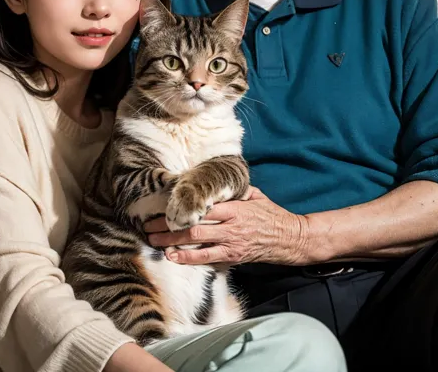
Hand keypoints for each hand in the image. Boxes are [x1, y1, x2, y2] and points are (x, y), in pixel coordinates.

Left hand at [144, 186, 312, 265]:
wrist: (289, 238)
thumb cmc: (272, 214)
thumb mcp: (255, 195)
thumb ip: (236, 189)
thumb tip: (218, 180)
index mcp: (235, 206)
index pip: (204, 204)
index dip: (182, 204)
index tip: (162, 202)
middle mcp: (231, 224)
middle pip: (194, 223)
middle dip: (168, 224)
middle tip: (148, 224)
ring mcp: (231, 242)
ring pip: (196, 241)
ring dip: (171, 242)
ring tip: (153, 240)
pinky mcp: (232, 256)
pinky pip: (206, 259)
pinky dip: (187, 258)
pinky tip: (172, 257)